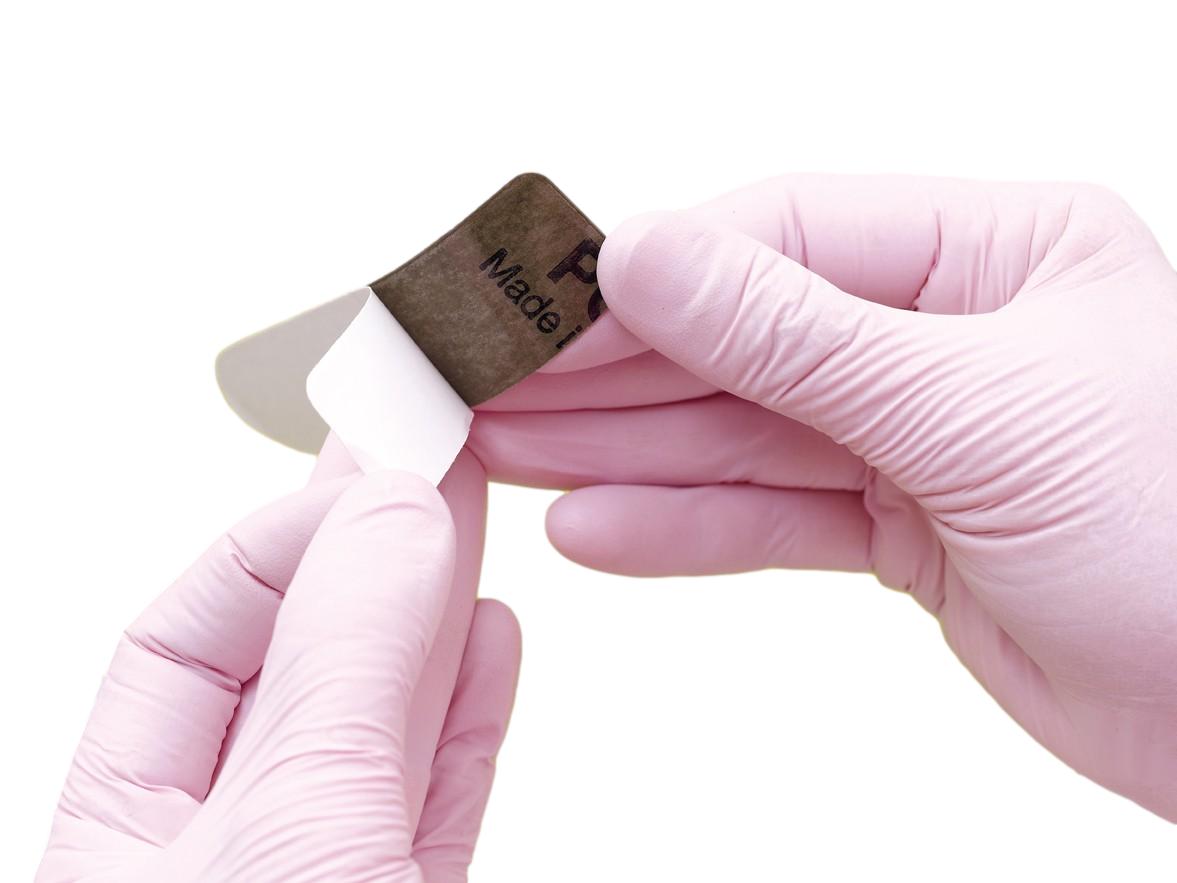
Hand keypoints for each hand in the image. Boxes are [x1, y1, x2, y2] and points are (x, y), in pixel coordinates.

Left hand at [37, 453, 520, 881]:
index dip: (279, 540)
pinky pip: (439, 786)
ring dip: (433, 611)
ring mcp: (324, 870)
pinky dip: (471, 708)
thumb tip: (392, 517)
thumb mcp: (293, 818)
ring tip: (465, 511)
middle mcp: (221, 847)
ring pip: (380, 716)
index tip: (369, 476)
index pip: (185, 639)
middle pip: (295, 661)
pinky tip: (489, 638)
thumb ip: (344, 660)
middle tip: (417, 453)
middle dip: (364, 550)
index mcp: (123, 835)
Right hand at [471, 175, 1176, 819]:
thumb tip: (643, 254)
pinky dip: (685, 529)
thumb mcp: (976, 414)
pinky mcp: (901, 530)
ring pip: (742, 433)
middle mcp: (948, 331)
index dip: (657, 272)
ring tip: (507, 458)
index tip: (546, 305)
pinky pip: (772, 516)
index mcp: (994, 251)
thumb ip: (794, 337)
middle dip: (615, 372)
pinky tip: (597, 533)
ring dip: (624, 453)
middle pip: (743, 337)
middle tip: (495, 387)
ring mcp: (918, 434)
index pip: (784, 232)